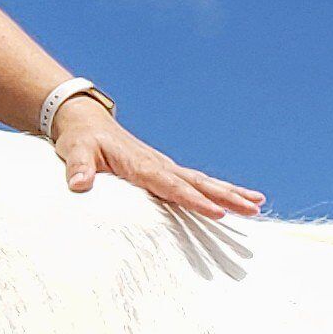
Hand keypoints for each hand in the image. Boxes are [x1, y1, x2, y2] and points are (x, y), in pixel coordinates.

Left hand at [51, 95, 263, 218]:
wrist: (86, 121)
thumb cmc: (80, 139)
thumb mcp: (74, 151)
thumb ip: (77, 168)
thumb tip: (79, 184)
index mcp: (140, 164)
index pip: (172, 185)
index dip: (194, 200)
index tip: (218, 212)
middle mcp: (158, 164)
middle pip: (198, 183)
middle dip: (227, 197)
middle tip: (254, 209)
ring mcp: (163, 167)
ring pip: (203, 181)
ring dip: (230, 193)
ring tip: (258, 205)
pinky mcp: (163, 171)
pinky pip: (194, 182)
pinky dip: (216, 191)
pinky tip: (234, 200)